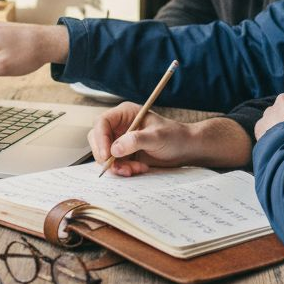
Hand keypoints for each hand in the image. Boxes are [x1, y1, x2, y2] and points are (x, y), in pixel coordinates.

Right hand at [89, 103, 251, 176]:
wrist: (185, 149)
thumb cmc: (175, 136)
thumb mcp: (157, 137)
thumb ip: (136, 140)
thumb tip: (115, 148)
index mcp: (125, 113)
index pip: (102, 123)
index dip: (100, 139)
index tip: (107, 156)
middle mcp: (119, 126)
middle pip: (98, 140)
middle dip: (107, 156)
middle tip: (120, 168)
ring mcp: (120, 140)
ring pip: (104, 155)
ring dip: (116, 166)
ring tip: (135, 169)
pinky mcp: (124, 154)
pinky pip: (114, 164)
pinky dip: (122, 170)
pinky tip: (138, 169)